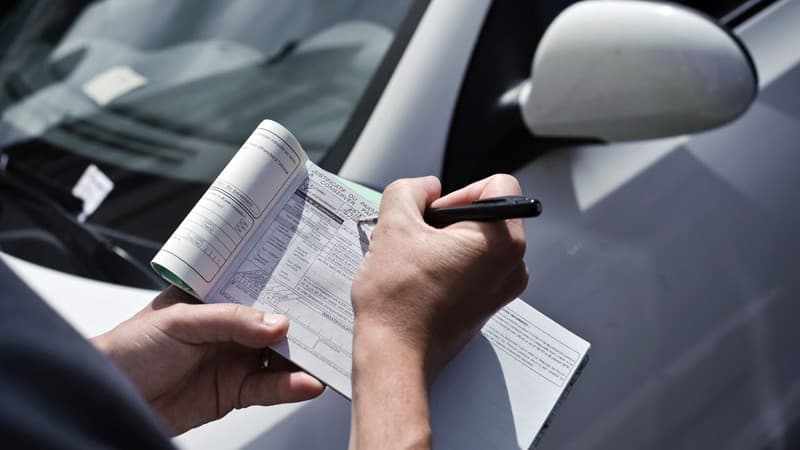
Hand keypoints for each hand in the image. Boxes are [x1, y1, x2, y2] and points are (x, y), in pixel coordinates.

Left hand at [92, 287, 323, 434]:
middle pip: (276, 324)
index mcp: (216, 299)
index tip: (316, 285)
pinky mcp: (235, 392)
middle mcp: (229, 329)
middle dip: (304, 324)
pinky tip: (307, 383)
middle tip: (331, 323)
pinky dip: (291, 387)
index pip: (259, 289)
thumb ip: (231, 320)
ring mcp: (234, 360)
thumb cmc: (130, 347)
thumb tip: (277, 322)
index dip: (287, 286)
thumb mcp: (181, 321)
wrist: (109, 398)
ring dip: (303, 358)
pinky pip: (270, 389)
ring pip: (279, 358)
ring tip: (325, 356)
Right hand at [348, 175, 527, 448]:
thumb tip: (427, 187)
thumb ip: (409, 190)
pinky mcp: (489, 304)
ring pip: (479, 240)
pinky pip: (476, 266)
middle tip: (419, 238)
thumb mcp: (393, 225)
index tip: (433, 215)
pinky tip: (423, 278)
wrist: (394, 354)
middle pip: (488, 213)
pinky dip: (451, 264)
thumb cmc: (397, 299)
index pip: (497, 185)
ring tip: (417, 260)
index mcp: (502, 240)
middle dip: (450, 218)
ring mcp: (504, 287)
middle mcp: (514, 264)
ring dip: (448, 241)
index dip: (459, 191)